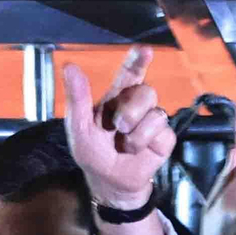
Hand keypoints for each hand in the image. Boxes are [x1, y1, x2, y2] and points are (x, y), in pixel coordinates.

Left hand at [61, 47, 175, 208]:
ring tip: (125, 144)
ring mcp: (152, 120)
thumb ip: (77, 98)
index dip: (138, 61)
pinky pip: (162, 132)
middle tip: (118, 127)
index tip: (144, 51)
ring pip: (156, 111)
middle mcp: (136, 105)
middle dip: (131, 110)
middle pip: (146, 91)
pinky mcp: (165, 137)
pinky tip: (137, 150)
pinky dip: (145, 143)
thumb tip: (70, 66)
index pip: (131, 73)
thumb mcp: (79, 128)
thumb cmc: (93, 154)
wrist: (110, 183)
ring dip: (136, 132)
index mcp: (116, 98)